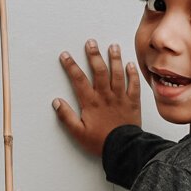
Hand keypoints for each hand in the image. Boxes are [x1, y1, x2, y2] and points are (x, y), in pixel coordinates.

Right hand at [53, 40, 140, 156]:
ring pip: (118, 73)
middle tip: (91, 42)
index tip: (66, 55)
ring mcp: (121, 97)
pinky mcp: (133, 102)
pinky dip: (132, 73)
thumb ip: (66, 116)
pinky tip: (130, 64)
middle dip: (94, 55)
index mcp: (91, 102)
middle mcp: (106, 96)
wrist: (123, 148)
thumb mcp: (78, 132)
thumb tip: (56, 102)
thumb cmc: (100, 142)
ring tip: (113, 46)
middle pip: (99, 71)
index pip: (78, 80)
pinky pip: (134, 84)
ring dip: (115, 58)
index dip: (71, 66)